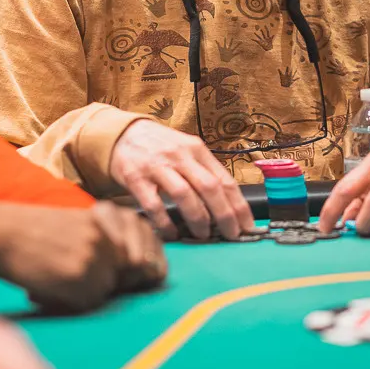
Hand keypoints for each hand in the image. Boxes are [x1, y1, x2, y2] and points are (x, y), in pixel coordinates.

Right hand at [0, 201, 165, 311]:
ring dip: (89, 290)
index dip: (147, 265)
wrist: (4, 232)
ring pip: (108, 289)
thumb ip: (108, 239)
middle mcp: (107, 236)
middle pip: (129, 272)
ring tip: (60, 275)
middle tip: (84, 277)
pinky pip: (89, 301)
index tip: (145, 274)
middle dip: (116, 280)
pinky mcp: (79, 278)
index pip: (144, 247)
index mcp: (110, 218)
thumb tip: (137, 265)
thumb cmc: (36, 230)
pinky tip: (51, 285)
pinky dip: (72, 300)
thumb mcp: (80, 222)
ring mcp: (95, 257)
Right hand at [107, 119, 253, 240]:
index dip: (238, 205)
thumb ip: (204, 171)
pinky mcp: (136, 178)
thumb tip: (229, 203)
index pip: (225, 179)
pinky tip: (171, 233)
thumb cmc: (160, 146)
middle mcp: (180, 156)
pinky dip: (165, 222)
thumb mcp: (186, 150)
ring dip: (198, 219)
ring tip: (204, 234)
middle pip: (209, 187)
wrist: (122, 134)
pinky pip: (154, 204)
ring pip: (185, 194)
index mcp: (196, 149)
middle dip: (224, 215)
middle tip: (231, 235)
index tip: (247, 225)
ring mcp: (158, 166)